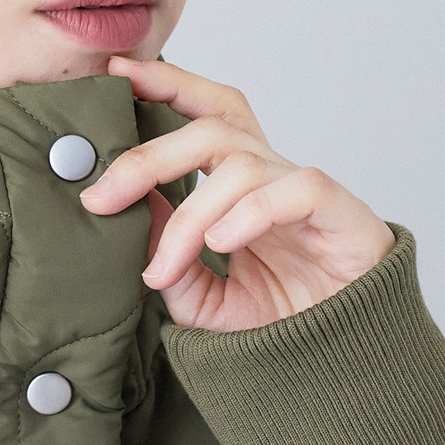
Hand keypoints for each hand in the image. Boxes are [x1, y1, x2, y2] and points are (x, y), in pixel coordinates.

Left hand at [78, 56, 396, 331]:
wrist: (342, 369)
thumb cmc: (279, 325)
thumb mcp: (200, 299)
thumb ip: (167, 256)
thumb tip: (133, 206)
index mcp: (241, 182)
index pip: (206, 112)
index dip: (167, 84)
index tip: (118, 75)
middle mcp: (272, 176)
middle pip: (212, 129)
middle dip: (148, 157)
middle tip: (101, 197)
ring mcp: (307, 192)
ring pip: (241, 166)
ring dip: (191, 217)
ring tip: (165, 269)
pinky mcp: (343, 215)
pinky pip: (295, 189)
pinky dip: (251, 213)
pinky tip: (224, 244)